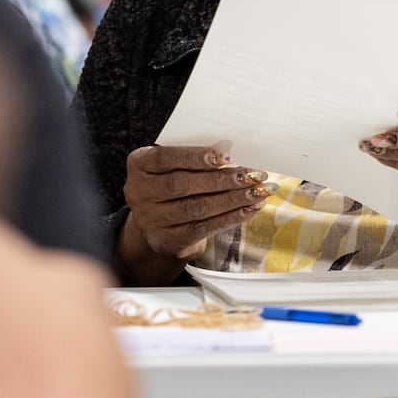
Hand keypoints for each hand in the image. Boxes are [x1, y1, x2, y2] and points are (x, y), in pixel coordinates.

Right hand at [118, 144, 275, 284]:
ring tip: (258, 191)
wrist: (159, 224)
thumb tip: (233, 156)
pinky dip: (231, 217)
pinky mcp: (167, 240)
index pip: (166, 158)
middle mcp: (139, 192)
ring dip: (232, 199)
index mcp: (139, 165)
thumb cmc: (173, 184)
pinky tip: (250, 209)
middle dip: (223, 179)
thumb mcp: (174, 166)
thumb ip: (194, 159)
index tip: (226, 156)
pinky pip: (203, 228)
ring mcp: (151, 220)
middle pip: (184, 184)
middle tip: (253, 175)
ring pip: (197, 208)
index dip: (196, 157)